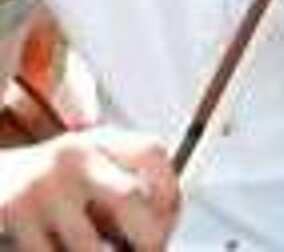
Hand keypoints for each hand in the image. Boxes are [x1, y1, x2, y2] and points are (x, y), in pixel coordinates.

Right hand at [0, 127, 178, 250]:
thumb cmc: (53, 184)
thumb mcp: (92, 170)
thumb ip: (125, 189)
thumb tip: (162, 231)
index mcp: (98, 141)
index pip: (152, 152)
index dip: (171, 191)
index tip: (169, 222)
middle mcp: (72, 156)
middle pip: (130, 197)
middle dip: (148, 236)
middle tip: (149, 251)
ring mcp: (41, 186)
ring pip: (89, 246)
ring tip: (99, 251)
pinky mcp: (12, 213)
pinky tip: (62, 250)